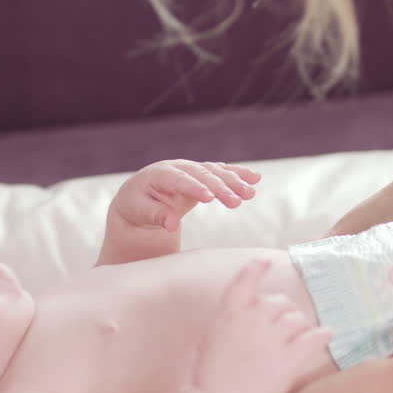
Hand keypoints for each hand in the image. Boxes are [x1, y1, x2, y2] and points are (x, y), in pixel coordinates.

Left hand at [112, 159, 259, 231]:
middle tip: (237, 202)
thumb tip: (171, 225)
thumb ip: (155, 215)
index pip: (179, 180)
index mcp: (159, 174)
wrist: (139, 197)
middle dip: (221, 187)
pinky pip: (221, 172)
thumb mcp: (139, 212)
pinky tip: (255, 178)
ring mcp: (191, 169)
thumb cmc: (137, 207)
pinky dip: (238, 174)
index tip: (210, 198)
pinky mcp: (202, 175)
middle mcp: (178, 167)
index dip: (195, 188)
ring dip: (234, 181)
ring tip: (251, 193)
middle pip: (202, 175)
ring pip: (215, 172)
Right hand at [194, 259, 332, 392]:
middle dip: (283, 311)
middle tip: (283, 327)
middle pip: (278, 302)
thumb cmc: (211, 377)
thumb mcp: (213, 339)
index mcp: (229, 314)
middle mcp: (252, 319)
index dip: (255, 269)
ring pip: (297, 319)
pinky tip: (327, 334)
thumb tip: (249, 313)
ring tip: (299, 337)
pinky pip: (313, 338)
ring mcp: (272, 338)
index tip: (265, 262)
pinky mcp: (289, 358)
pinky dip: (322, 335)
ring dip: (300, 326)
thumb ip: (231, 321)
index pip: (243, 282)